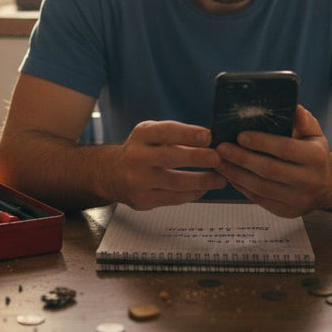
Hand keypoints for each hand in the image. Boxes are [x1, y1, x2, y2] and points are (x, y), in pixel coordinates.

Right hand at [106, 120, 225, 209]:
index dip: (188, 134)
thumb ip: (176, 135)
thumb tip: (211, 141)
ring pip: (175, 182)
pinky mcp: (142, 200)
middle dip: (197, 157)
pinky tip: (204, 189)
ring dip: (202, 181)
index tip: (208, 136)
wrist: (112, 174)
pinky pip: (173, 198)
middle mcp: (136, 156)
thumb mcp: (151, 135)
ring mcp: (138, 180)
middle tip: (218, 158)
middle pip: (170, 157)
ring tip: (220, 179)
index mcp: (141, 134)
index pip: (165, 132)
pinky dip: (192, 194)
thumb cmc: (142, 151)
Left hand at [214, 105, 331, 217]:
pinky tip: (229, 174)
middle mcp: (309, 180)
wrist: (326, 185)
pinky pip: (258, 199)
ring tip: (220, 161)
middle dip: (241, 158)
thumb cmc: (313, 153)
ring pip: (260, 187)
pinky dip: (241, 186)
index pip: (285, 148)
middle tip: (221, 148)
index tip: (240, 135)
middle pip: (269, 170)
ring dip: (235, 173)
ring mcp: (297, 199)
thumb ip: (303, 120)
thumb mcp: (314, 133)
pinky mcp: (286, 211)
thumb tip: (294, 109)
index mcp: (316, 157)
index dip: (261, 142)